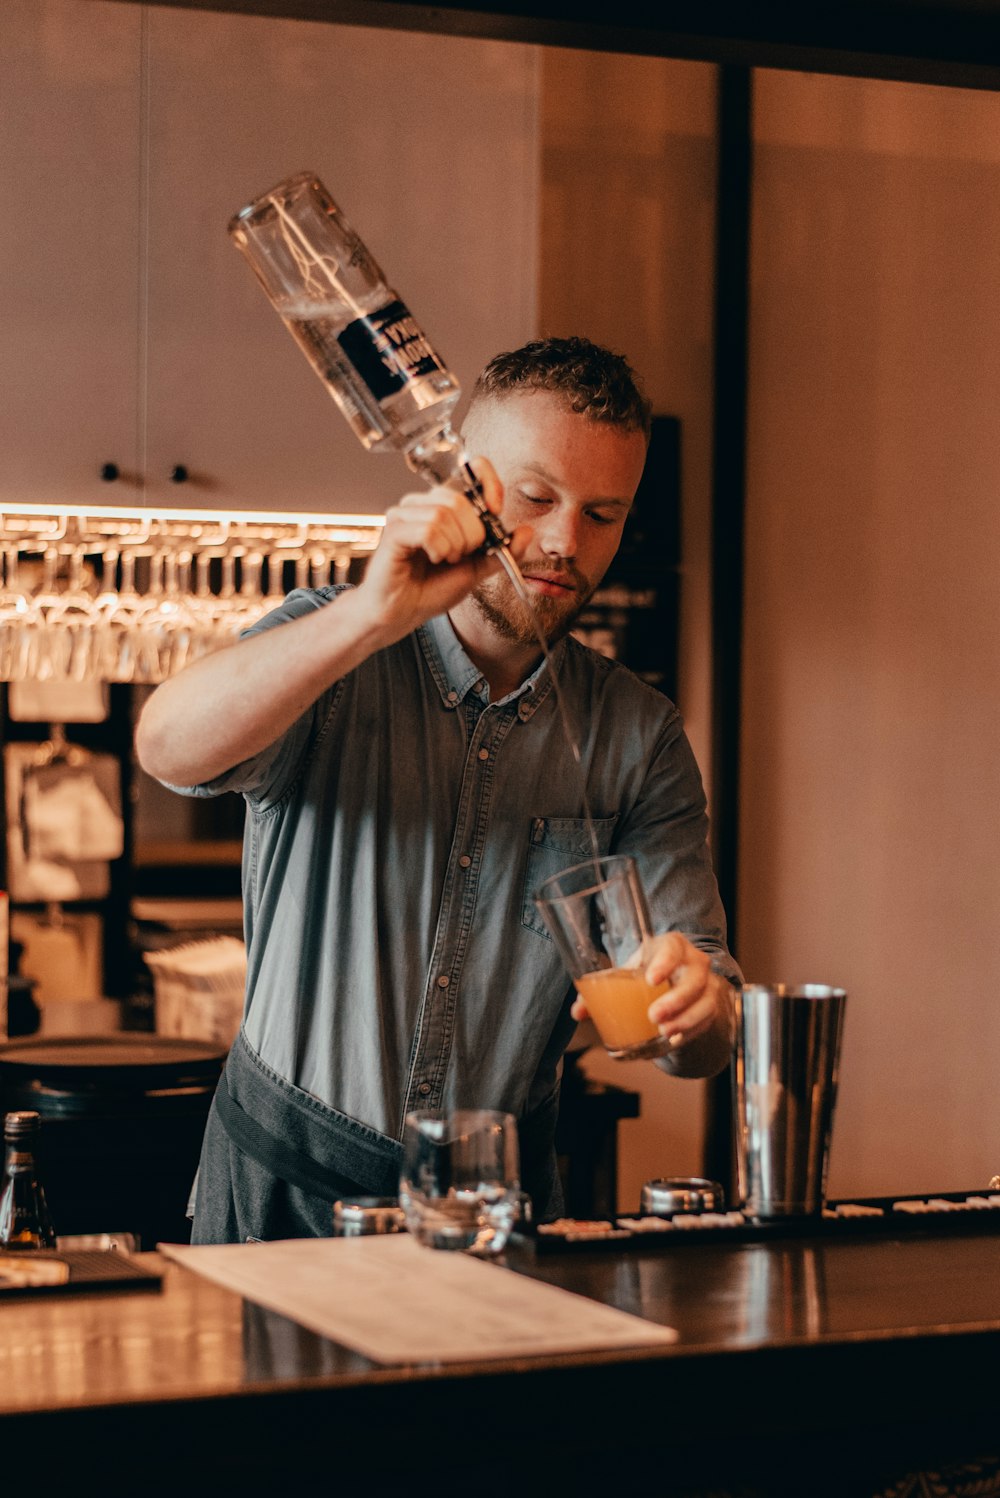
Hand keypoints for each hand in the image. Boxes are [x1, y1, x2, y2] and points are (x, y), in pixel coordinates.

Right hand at [355, 458, 529, 645]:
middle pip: (459, 500)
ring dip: (454, 545)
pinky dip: (438, 549)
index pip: (472, 469)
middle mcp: (423, 503)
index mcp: (444, 506)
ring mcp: (405, 514)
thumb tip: (526, 531)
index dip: (490, 484)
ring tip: (444, 560)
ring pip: (443, 514)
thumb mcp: (477, 570)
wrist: (403, 613)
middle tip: (461, 555)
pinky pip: (428, 530)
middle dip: (472, 534)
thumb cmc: (432, 589)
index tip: (495, 510)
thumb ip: (501, 551)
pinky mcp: (394, 530)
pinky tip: (432, 559)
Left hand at [570, 932, 734, 1072]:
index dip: (665, 962)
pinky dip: (690, 1032)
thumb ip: (601, 990)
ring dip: (686, 1019)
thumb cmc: (645, 970)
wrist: (674, 978)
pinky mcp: (709, 1007)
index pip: (672, 948)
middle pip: (694, 979)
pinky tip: (673, 1040)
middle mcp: (694, 963)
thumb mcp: (627, 974)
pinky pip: (705, 1021)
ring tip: (664, 1031)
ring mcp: (706, 985)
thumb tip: (578, 1011)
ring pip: (705, 1002)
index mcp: (671, 946)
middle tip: (653, 1015)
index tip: (651, 980)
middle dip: (676, 999)